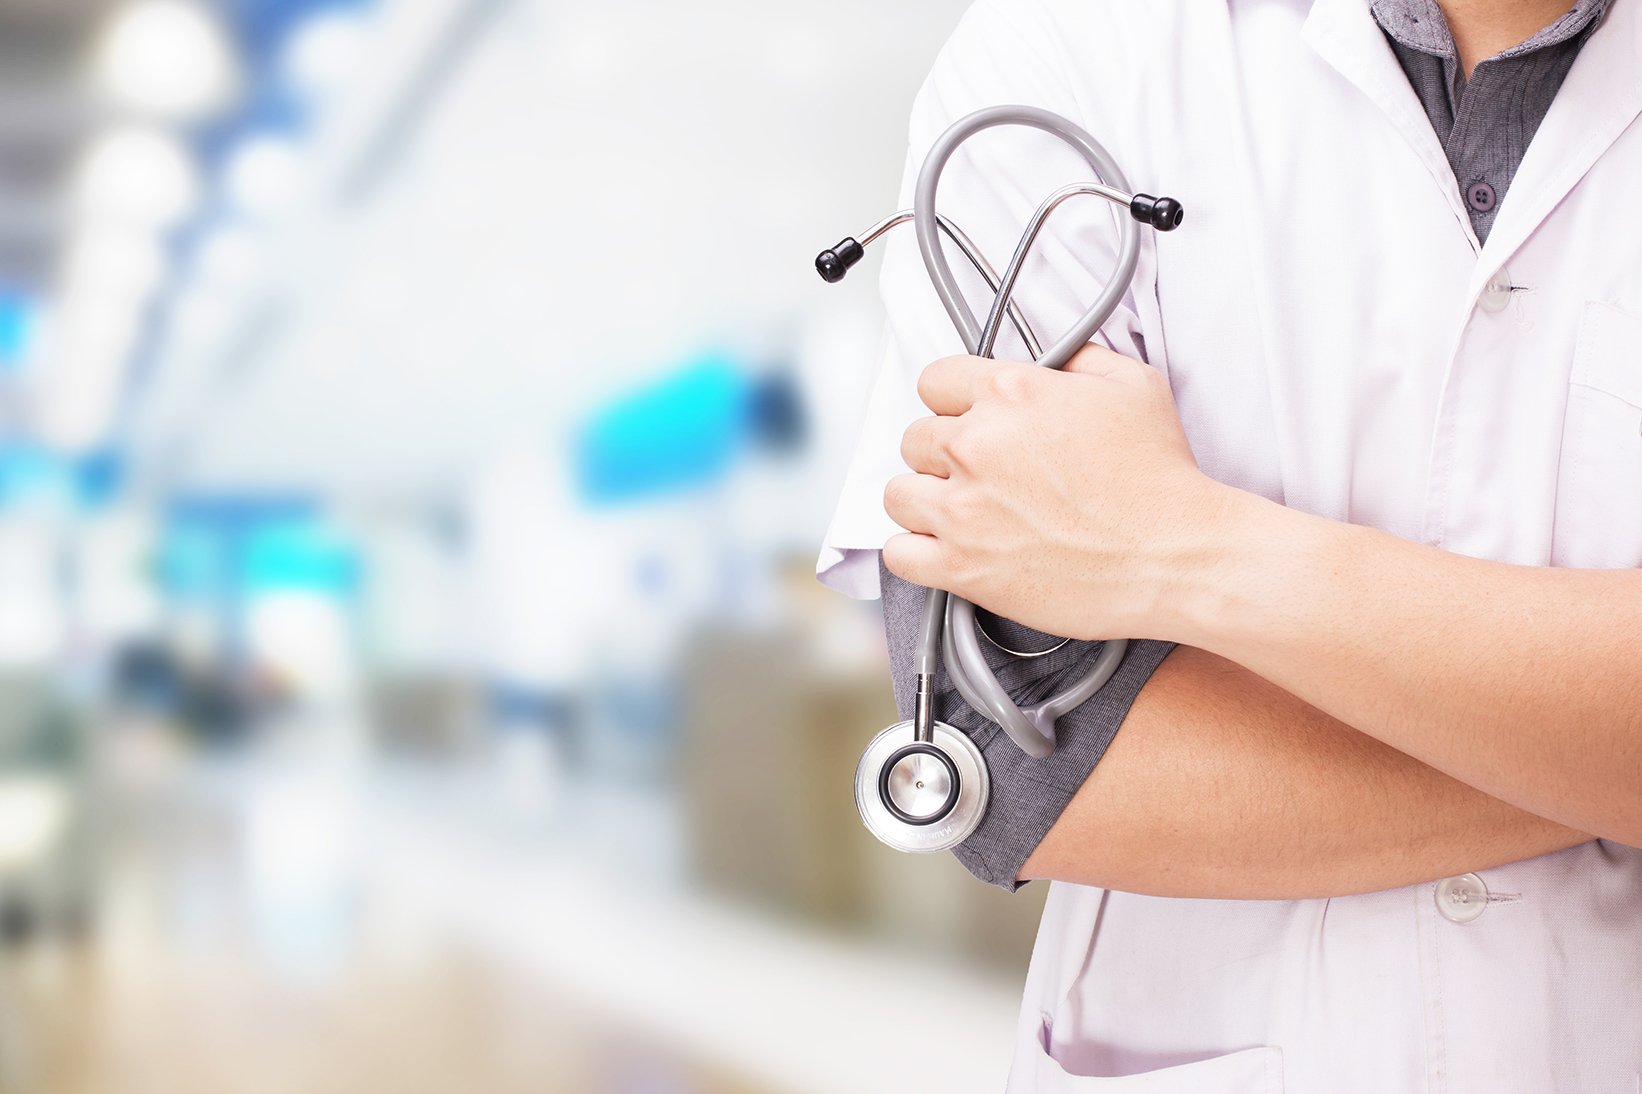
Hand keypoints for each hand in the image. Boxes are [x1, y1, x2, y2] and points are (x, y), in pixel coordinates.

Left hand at [881, 344, 1228, 640]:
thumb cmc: (1161, 479)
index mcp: (1010, 394)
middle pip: (915, 438)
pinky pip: (898, 554)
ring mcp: (964, 509)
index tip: (967, 418)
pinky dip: (915, 552)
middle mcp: (976, 446)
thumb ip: (1080, 359)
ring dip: (925, 500)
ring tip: (960, 511)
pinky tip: (944, 549)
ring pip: (898, 494)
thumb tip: (1055, 358)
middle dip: (942, 453)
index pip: (935, 381)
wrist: (1177, 556)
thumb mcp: (1134, 386)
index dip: (953, 401)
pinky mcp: (962, 566)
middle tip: (977, 472)